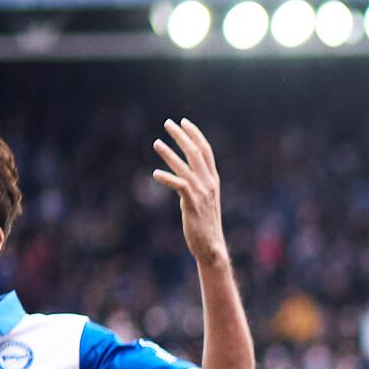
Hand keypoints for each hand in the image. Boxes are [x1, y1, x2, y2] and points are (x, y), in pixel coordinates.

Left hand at [153, 118, 227, 263]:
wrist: (211, 246)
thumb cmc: (204, 225)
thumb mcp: (203, 200)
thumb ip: (196, 186)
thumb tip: (181, 178)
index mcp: (213, 180)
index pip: (206, 151)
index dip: (195, 135)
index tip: (184, 122)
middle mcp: (209, 183)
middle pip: (195, 153)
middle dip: (181, 136)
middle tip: (168, 123)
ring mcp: (202, 193)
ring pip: (185, 166)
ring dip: (169, 153)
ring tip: (156, 142)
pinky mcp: (192, 204)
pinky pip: (180, 185)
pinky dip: (167, 178)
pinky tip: (155, 174)